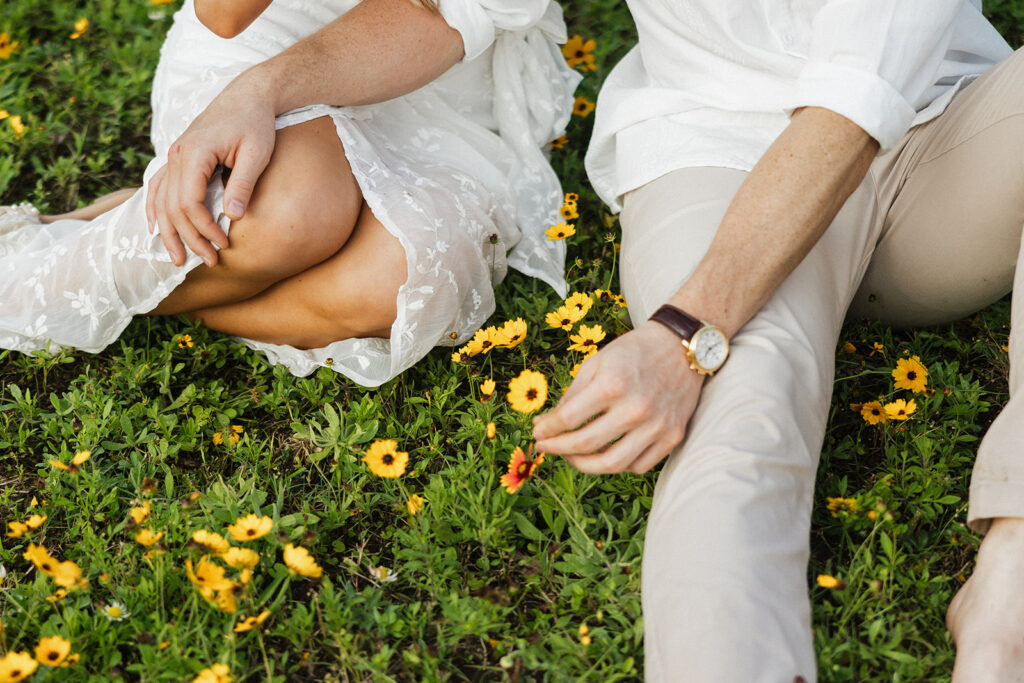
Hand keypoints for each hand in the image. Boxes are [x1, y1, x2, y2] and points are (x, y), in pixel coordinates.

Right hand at [145, 71, 276, 265]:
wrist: (249, 95)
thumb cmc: (256, 122)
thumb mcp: (257, 153)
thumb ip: (243, 184)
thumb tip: (234, 217)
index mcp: (194, 153)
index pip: (189, 202)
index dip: (204, 228)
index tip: (224, 245)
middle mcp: (177, 154)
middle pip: (173, 206)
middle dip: (189, 238)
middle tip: (209, 262)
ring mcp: (174, 155)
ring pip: (162, 200)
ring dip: (169, 232)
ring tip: (178, 259)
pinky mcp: (178, 157)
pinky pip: (158, 186)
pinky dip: (155, 208)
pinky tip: (155, 228)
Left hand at [532, 321, 703, 473]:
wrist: (681, 347)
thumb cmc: (634, 351)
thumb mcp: (597, 361)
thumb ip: (573, 393)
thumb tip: (548, 423)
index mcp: (612, 385)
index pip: (568, 419)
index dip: (547, 430)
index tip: (538, 432)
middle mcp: (635, 409)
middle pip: (585, 445)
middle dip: (557, 449)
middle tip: (546, 447)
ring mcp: (656, 426)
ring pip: (612, 464)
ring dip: (584, 465)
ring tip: (571, 457)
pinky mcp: (673, 436)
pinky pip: (639, 466)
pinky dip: (618, 465)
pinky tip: (605, 455)